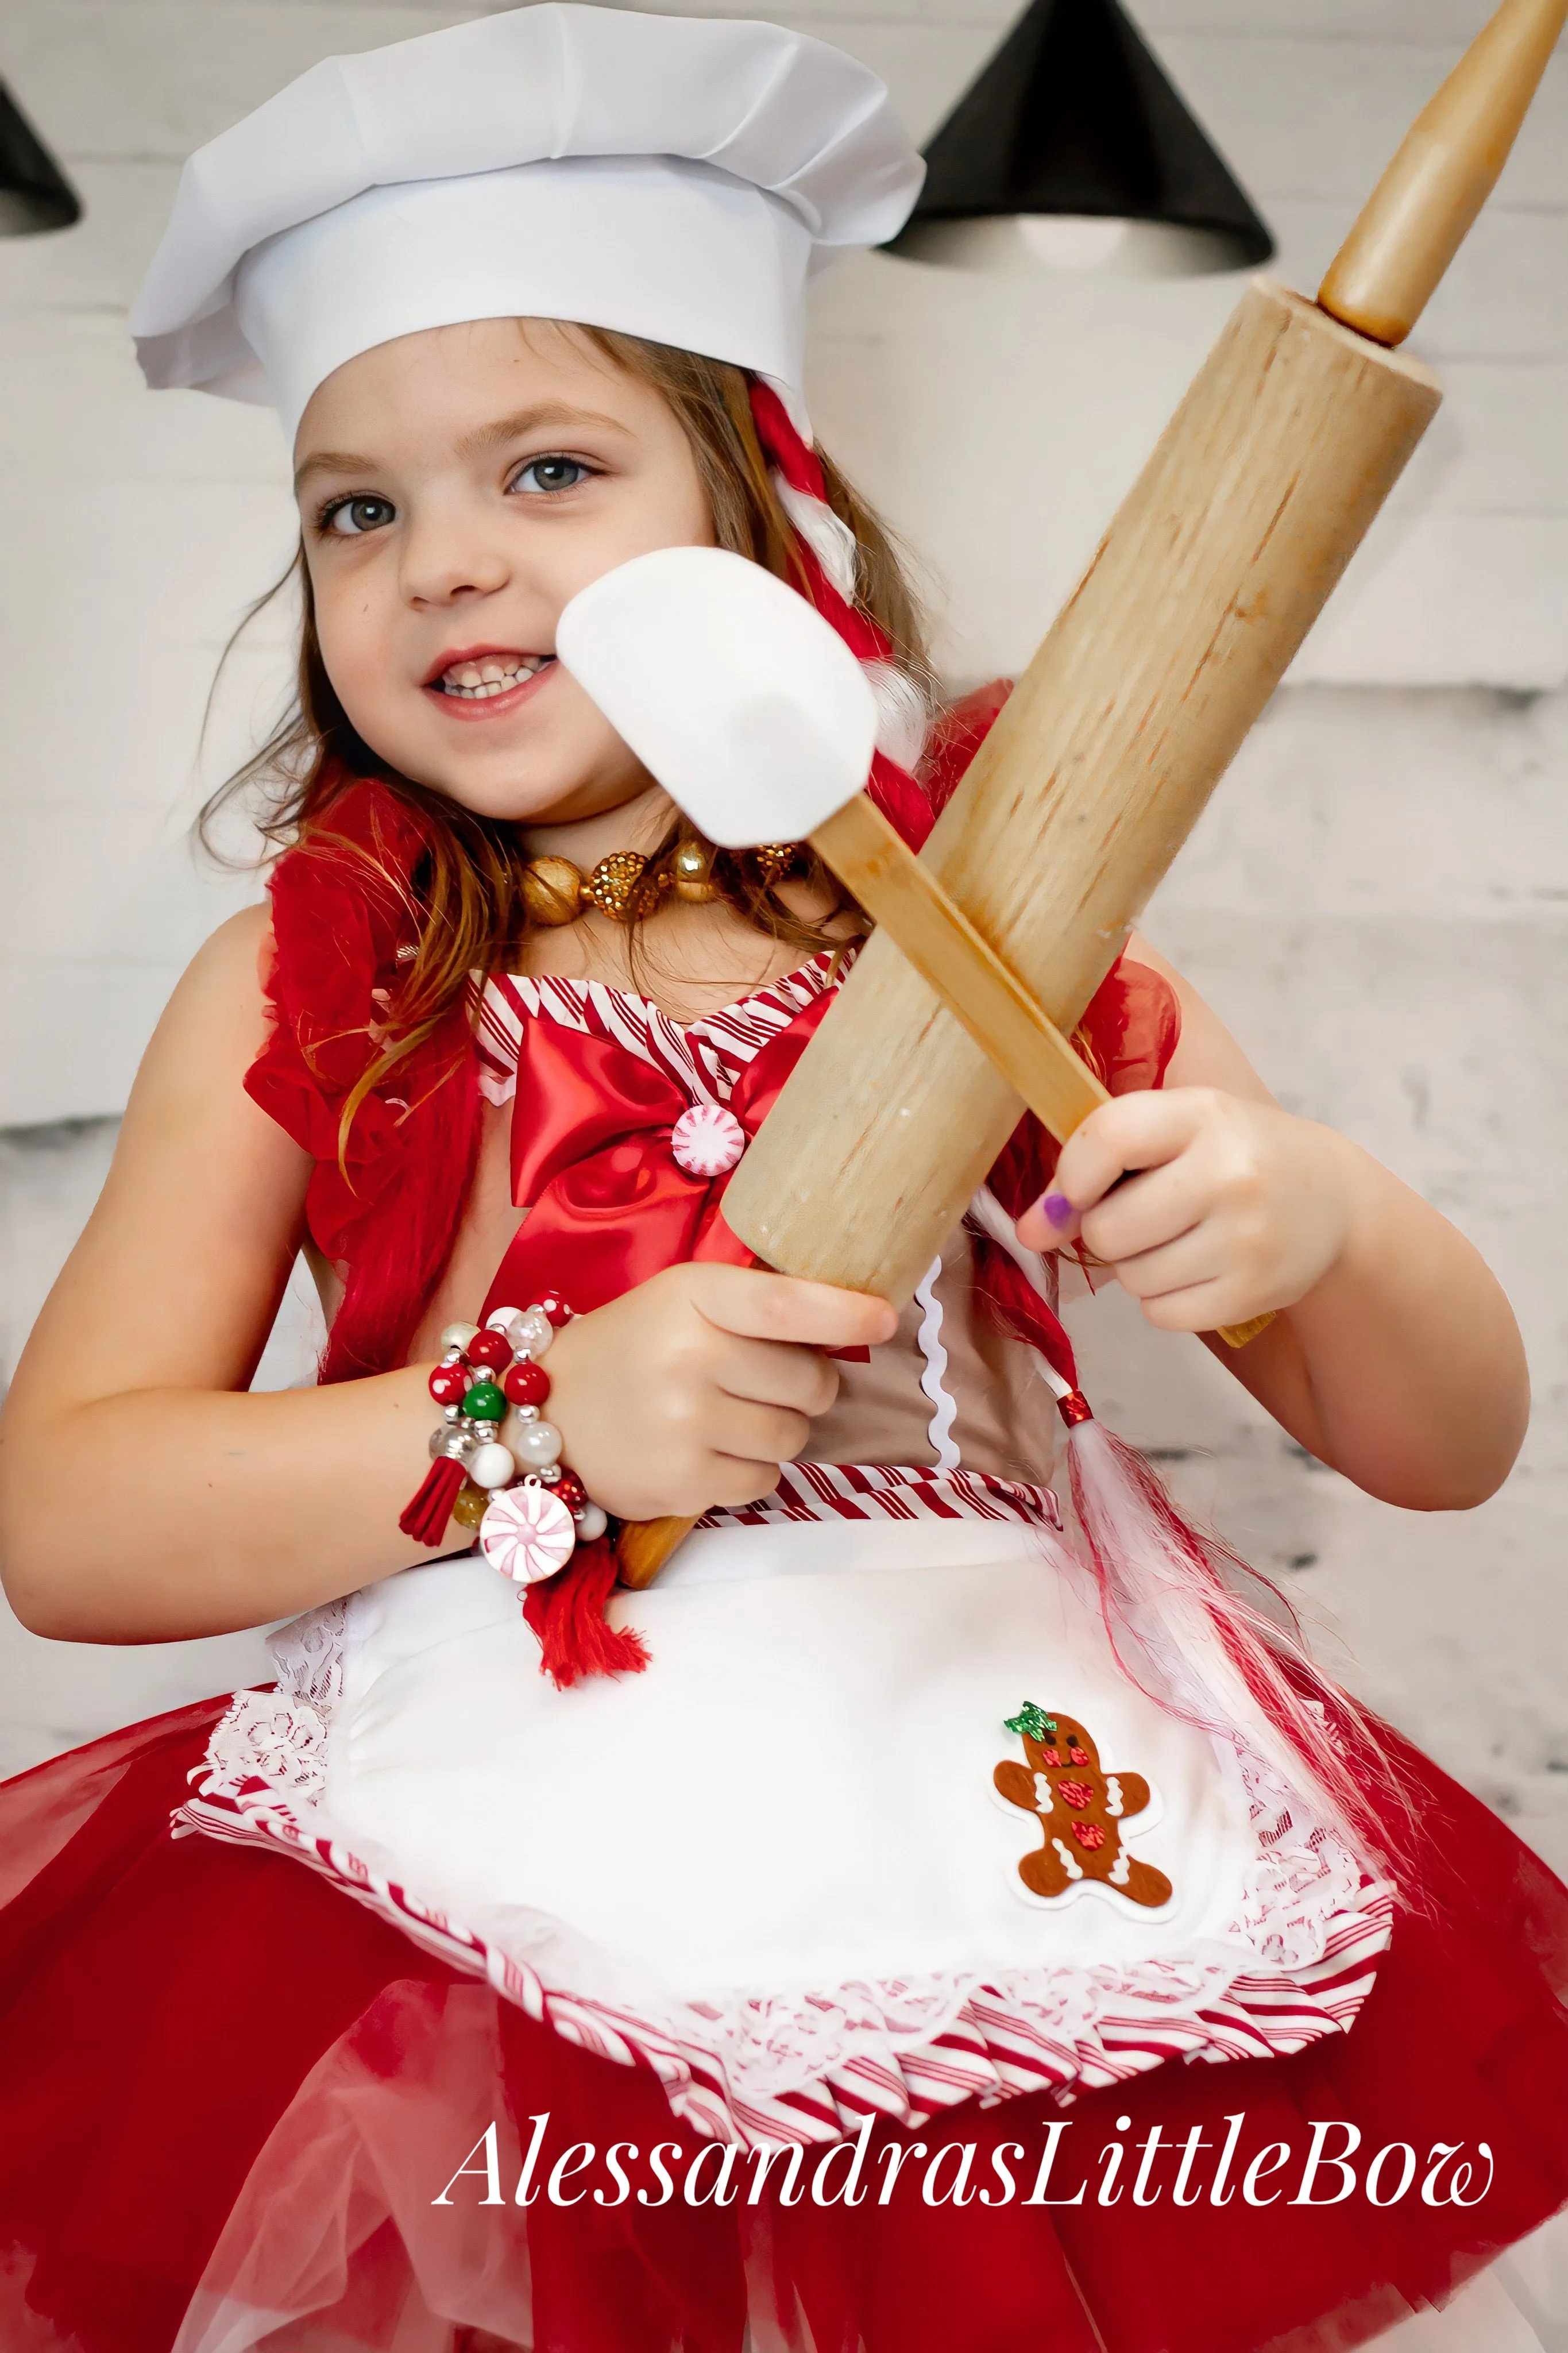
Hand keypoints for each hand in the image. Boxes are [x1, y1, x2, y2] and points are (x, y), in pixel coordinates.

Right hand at [537, 1263, 896, 1519]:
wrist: (544, 1415)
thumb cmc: (632, 1349)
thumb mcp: (683, 1301)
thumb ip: (758, 1307)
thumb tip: (857, 1321)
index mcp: (692, 1296)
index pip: (787, 1303)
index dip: (845, 1311)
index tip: (886, 1317)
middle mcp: (688, 1356)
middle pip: (810, 1382)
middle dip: (806, 1388)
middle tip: (763, 1383)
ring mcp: (684, 1423)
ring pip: (793, 1437)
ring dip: (779, 1432)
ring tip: (729, 1419)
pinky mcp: (682, 1481)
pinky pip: (764, 1480)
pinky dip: (750, 1471)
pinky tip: (708, 1452)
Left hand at [1014, 1088, 1359, 1335]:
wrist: (1329, 1200)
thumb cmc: (1231, 1156)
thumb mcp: (1176, 1129)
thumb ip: (1095, 1162)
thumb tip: (1028, 1231)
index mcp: (1202, 1115)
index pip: (1108, 1139)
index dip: (1072, 1175)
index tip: (1074, 1193)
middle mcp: (1230, 1174)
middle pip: (1108, 1227)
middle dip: (1108, 1229)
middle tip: (1144, 1214)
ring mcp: (1245, 1239)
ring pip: (1131, 1276)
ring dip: (1138, 1264)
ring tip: (1180, 1237)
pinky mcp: (1252, 1293)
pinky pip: (1160, 1313)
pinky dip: (1165, 1298)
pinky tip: (1197, 1267)